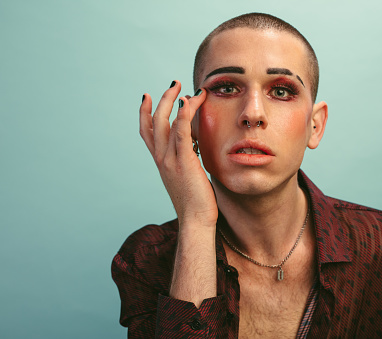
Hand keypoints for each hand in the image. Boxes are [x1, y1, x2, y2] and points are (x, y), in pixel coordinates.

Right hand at [139, 81, 217, 227]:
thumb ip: (186, 160)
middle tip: (173, 84)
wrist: (195, 220)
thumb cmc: (196, 202)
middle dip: (162, 100)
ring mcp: (169, 160)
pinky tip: (189, 101)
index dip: (143, 112)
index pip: (146, 132)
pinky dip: (184, 114)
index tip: (147, 95)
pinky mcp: (183, 161)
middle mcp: (161, 159)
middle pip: (153, 122)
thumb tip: (194, 147)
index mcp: (160, 162)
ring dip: (173, 100)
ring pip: (165, 122)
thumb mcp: (187, 177)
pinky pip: (181, 132)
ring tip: (182, 86)